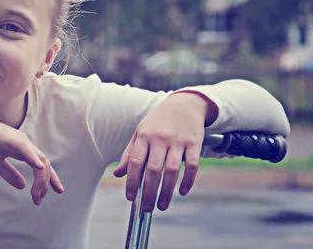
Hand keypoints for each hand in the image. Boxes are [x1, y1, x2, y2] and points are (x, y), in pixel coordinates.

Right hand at [0, 99, 63, 204]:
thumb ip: (10, 173)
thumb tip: (22, 186)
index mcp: (21, 150)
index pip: (42, 164)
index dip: (50, 179)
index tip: (53, 193)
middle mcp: (24, 144)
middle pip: (44, 164)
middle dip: (45, 184)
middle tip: (37, 201)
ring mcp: (18, 140)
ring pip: (39, 159)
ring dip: (41, 178)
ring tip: (36, 194)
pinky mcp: (9, 138)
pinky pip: (25, 149)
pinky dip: (33, 158)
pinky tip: (39, 168)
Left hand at [112, 92, 216, 211]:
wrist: (184, 104)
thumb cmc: (158, 122)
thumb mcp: (140, 133)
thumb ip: (129, 153)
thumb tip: (117, 174)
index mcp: (144, 136)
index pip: (134, 162)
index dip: (131, 181)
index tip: (130, 197)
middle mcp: (160, 138)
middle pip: (153, 170)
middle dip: (148, 192)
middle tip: (147, 209)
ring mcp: (178, 141)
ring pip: (171, 171)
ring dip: (167, 192)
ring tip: (162, 206)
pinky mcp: (194, 143)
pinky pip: (191, 166)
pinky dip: (187, 181)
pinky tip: (182, 192)